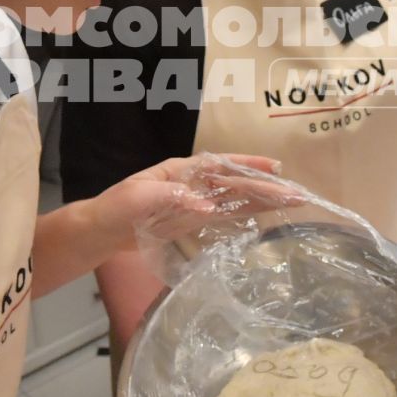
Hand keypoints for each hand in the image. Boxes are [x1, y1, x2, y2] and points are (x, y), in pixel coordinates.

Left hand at [96, 154, 302, 248]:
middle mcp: (191, 184)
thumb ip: (169, 197)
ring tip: (291, 202)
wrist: (99, 232)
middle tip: (297, 193)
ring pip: (234, 199)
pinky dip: (244, 215)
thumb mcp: (137, 199)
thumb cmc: (114, 208)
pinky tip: (264, 217)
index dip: (248, 165)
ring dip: (261, 200)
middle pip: (234, 183)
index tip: (274, 167)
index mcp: (180, 171)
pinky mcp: (191, 223)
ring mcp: (193, 203)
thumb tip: (206, 205)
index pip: (220, 164)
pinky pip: (223, 217)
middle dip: (265, 187)